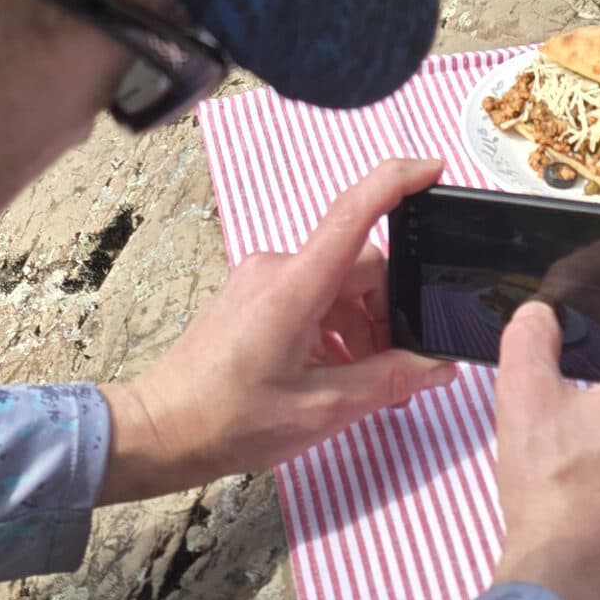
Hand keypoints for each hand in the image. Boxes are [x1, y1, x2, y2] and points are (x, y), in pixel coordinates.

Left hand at [101, 156, 456, 499]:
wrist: (163, 430)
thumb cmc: (231, 420)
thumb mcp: (323, 409)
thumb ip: (388, 381)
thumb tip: (437, 368)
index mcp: (295, 286)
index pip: (353, 212)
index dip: (397, 181)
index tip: (434, 169)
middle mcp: (277, 268)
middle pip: (359, 264)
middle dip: (387, 312)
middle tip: (394, 368)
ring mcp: (262, 277)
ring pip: (338, 283)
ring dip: (360, 324)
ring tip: (360, 381)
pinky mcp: (254, 293)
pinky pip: (313, 294)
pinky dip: (334, 326)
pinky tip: (332, 370)